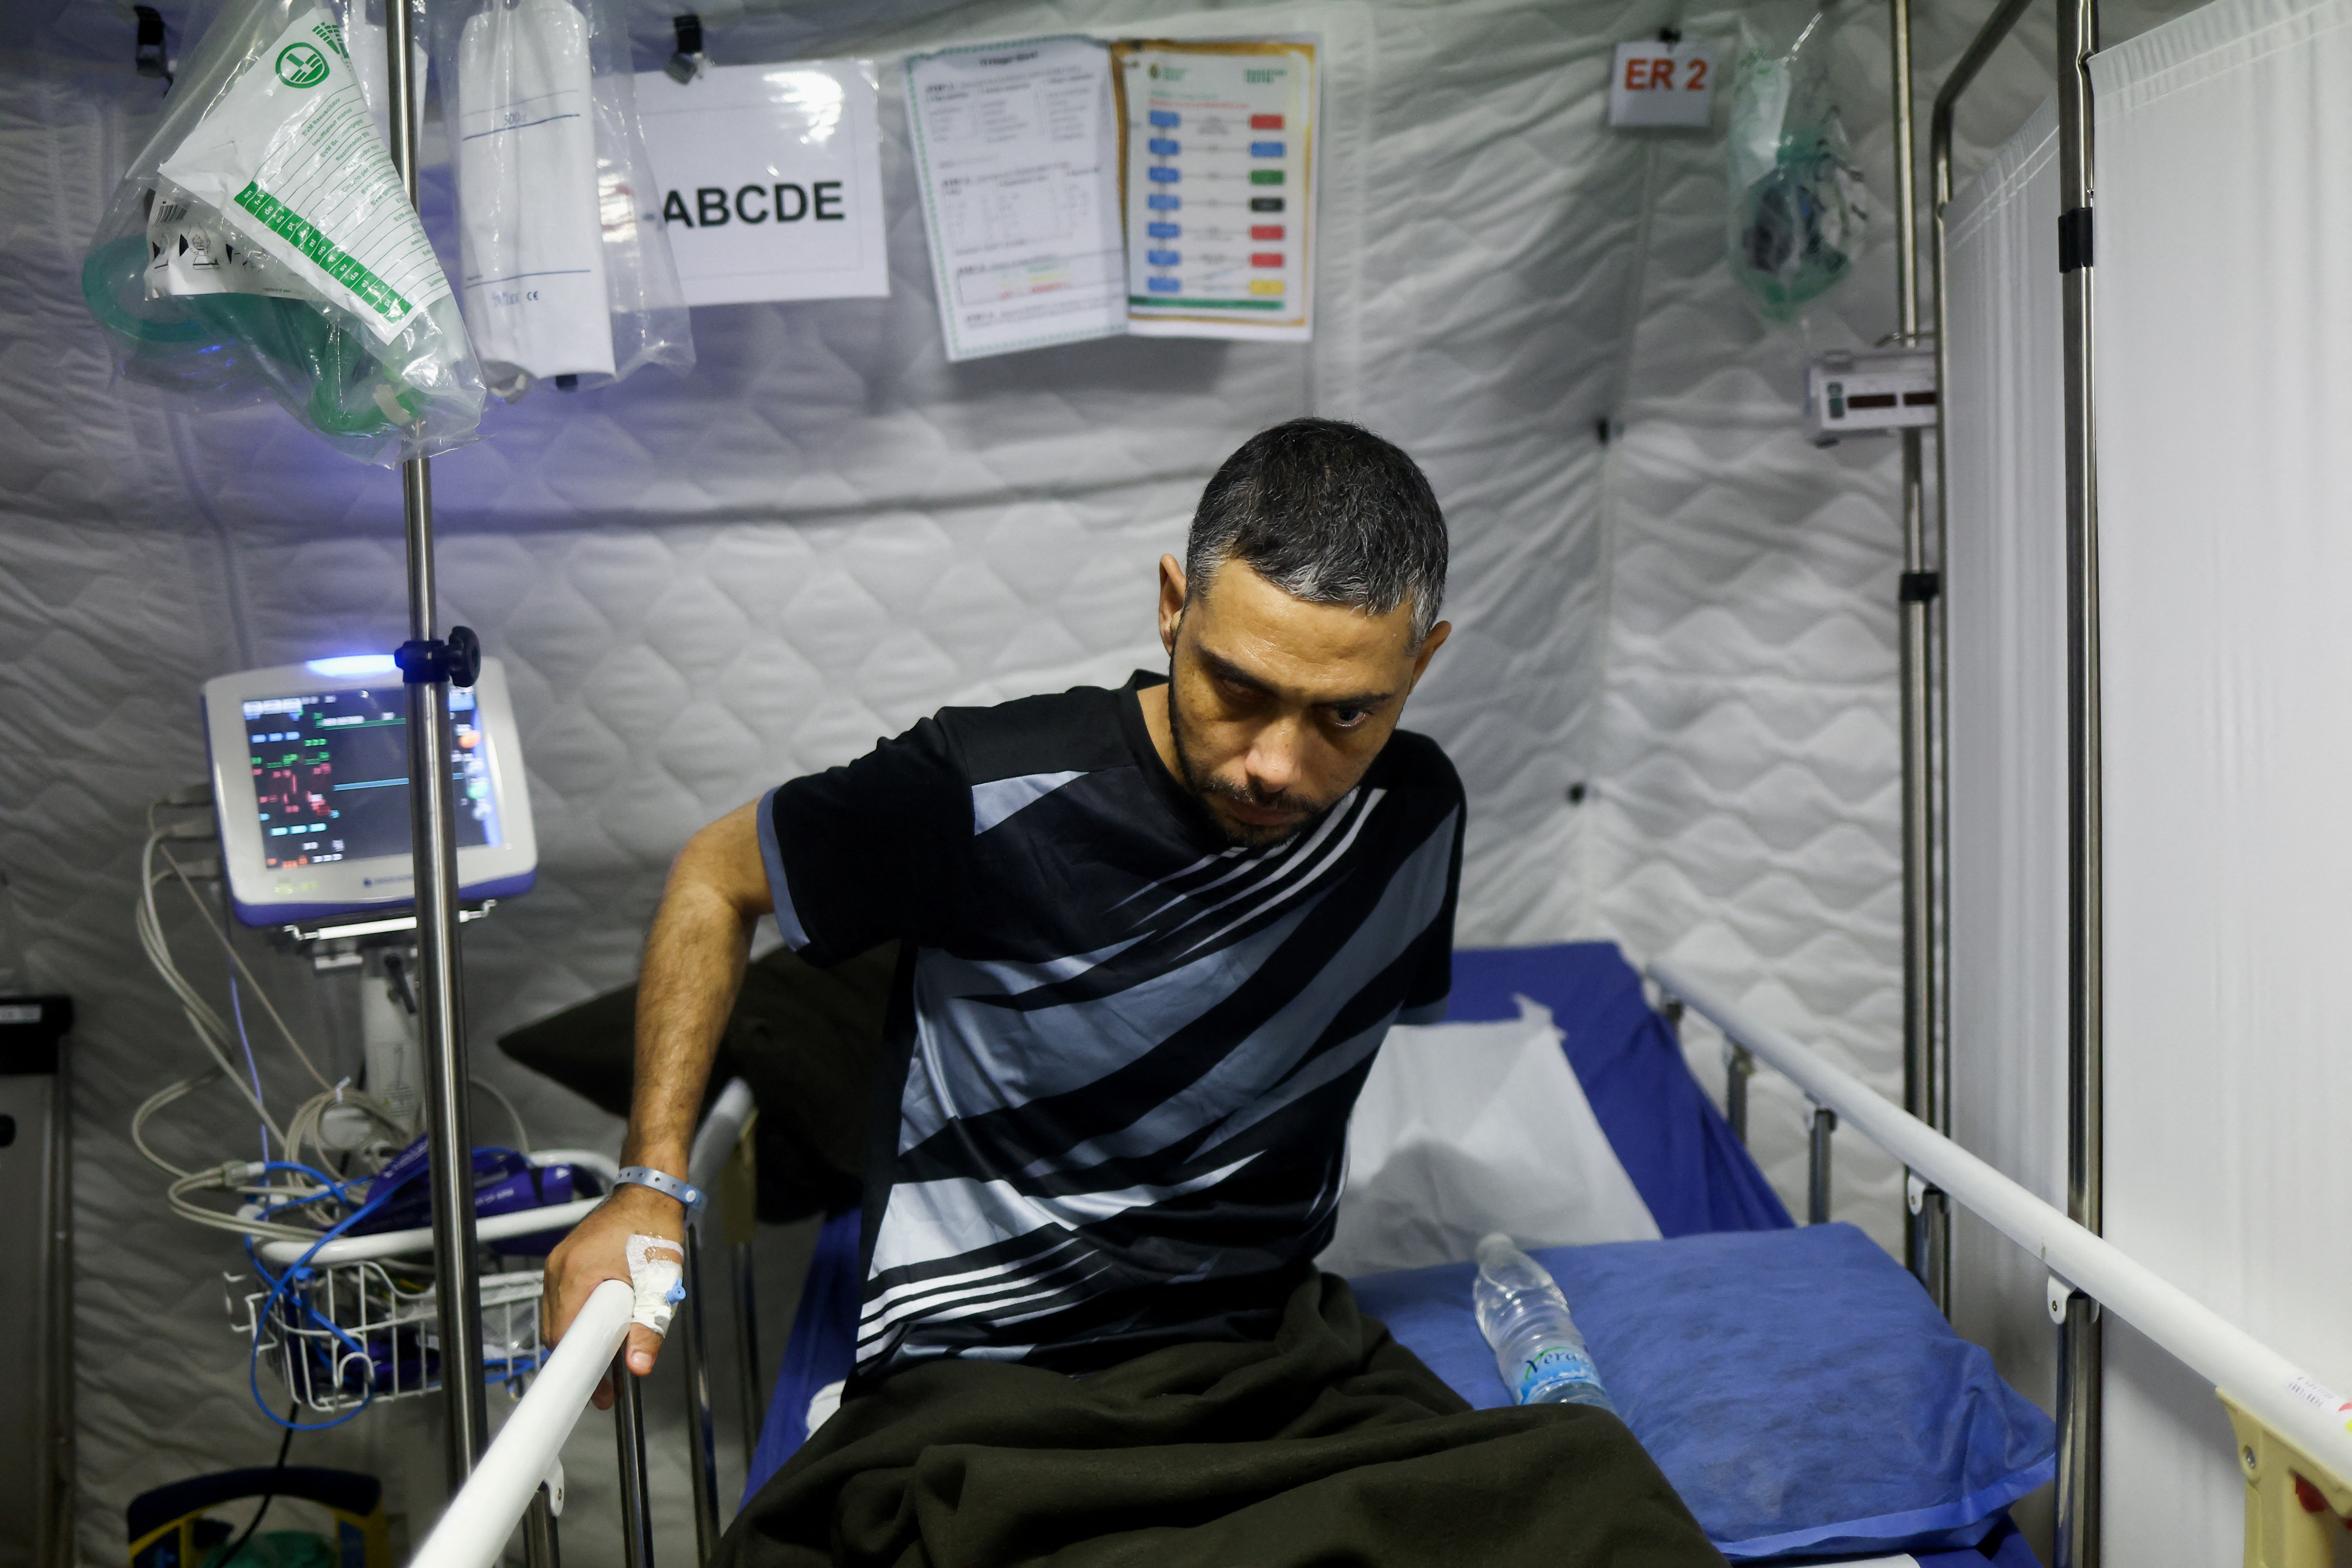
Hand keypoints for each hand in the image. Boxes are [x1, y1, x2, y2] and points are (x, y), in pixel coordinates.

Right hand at [543, 1180, 685, 1409]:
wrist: (648, 1193)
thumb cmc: (653, 1229)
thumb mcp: (659, 1283)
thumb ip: (649, 1327)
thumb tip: (638, 1366)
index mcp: (576, 1274)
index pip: (562, 1337)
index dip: (578, 1369)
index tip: (596, 1391)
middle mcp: (559, 1269)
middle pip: (558, 1331)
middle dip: (581, 1360)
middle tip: (608, 1385)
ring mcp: (557, 1264)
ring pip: (558, 1318)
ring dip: (580, 1340)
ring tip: (608, 1359)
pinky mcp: (563, 1262)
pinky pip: (563, 1301)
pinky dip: (579, 1318)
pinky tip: (601, 1327)